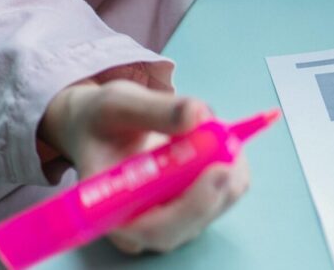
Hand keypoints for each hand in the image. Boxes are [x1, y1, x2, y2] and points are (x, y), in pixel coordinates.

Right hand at [38, 80, 250, 254]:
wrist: (103, 125)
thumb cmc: (101, 120)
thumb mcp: (117, 104)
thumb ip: (154, 110)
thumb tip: (197, 114)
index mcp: (110, 210)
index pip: (154, 228)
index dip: (191, 207)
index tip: (219, 170)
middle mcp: (141, 225)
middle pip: (190, 224)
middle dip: (219, 183)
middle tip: (232, 143)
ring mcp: (171, 218)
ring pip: (218, 203)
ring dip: (228, 162)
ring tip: (207, 123)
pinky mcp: (196, 205)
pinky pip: (229, 188)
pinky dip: (232, 158)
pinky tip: (214, 133)